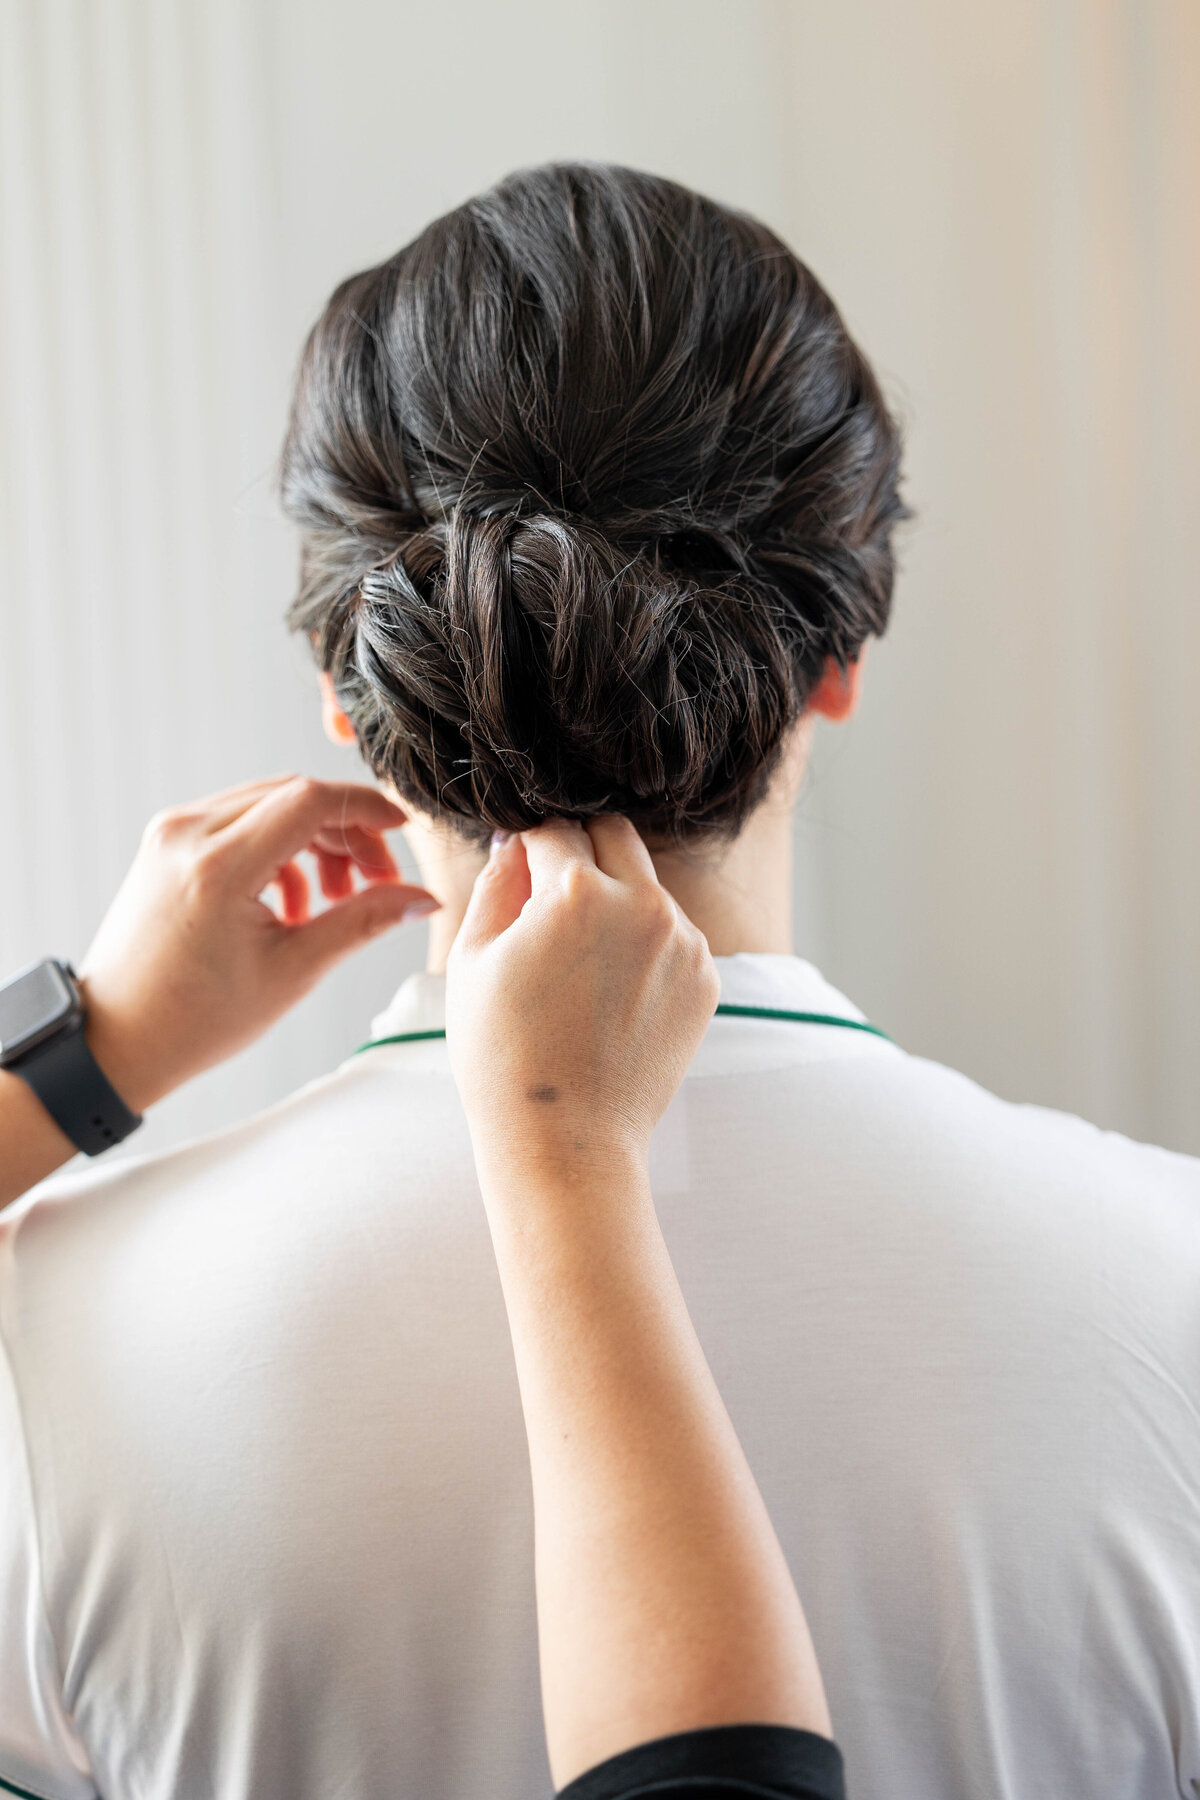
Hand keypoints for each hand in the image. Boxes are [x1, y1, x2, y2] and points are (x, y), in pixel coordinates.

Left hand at [77, 776, 438, 1111]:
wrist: (116, 1039)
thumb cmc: (196, 1019)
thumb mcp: (293, 971)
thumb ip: (362, 922)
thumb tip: (422, 898)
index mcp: (218, 866)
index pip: (310, 800)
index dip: (366, 808)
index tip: (403, 830)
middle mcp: (188, 833)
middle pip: (293, 796)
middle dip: (347, 831)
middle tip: (377, 882)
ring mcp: (171, 833)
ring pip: (268, 805)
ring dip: (315, 841)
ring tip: (336, 900)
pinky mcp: (167, 842)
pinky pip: (240, 821)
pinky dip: (279, 849)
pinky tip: (294, 901)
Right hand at [445, 817, 717, 1180]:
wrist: (566, 1138)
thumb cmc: (502, 1054)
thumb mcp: (472, 959)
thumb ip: (495, 883)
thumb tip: (514, 843)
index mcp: (576, 892)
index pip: (553, 828)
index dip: (528, 846)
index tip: (518, 871)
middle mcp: (642, 904)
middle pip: (613, 833)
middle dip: (580, 850)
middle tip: (551, 900)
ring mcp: (683, 941)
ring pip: (646, 885)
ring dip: (615, 900)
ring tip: (579, 967)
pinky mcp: (706, 977)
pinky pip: (672, 934)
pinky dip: (643, 946)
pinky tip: (611, 995)